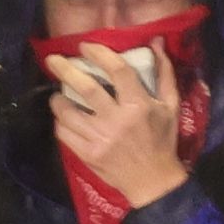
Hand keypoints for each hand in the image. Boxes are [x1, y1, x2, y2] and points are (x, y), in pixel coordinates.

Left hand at [47, 41, 190, 208]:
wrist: (153, 181)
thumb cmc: (162, 140)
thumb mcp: (170, 105)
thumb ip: (164, 73)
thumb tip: (155, 42)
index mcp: (139, 105)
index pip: (118, 71)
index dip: (99, 54)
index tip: (85, 46)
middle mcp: (117, 120)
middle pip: (86, 88)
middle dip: (65, 70)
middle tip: (52, 60)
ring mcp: (99, 139)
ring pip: (68, 112)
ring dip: (58, 99)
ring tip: (57, 93)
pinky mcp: (87, 154)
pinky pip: (64, 133)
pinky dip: (59, 122)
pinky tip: (63, 117)